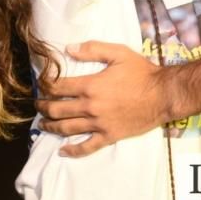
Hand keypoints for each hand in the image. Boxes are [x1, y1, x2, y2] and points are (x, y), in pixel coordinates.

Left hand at [35, 41, 171, 156]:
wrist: (164, 95)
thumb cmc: (142, 72)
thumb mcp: (118, 53)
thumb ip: (92, 49)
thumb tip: (68, 48)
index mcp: (90, 85)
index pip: (58, 87)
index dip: (45, 85)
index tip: (40, 84)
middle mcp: (90, 107)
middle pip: (58, 109)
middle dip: (43, 107)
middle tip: (37, 105)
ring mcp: (99, 124)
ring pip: (67, 128)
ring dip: (51, 126)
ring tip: (42, 123)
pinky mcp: (109, 136)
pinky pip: (87, 147)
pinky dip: (73, 150)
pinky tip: (62, 151)